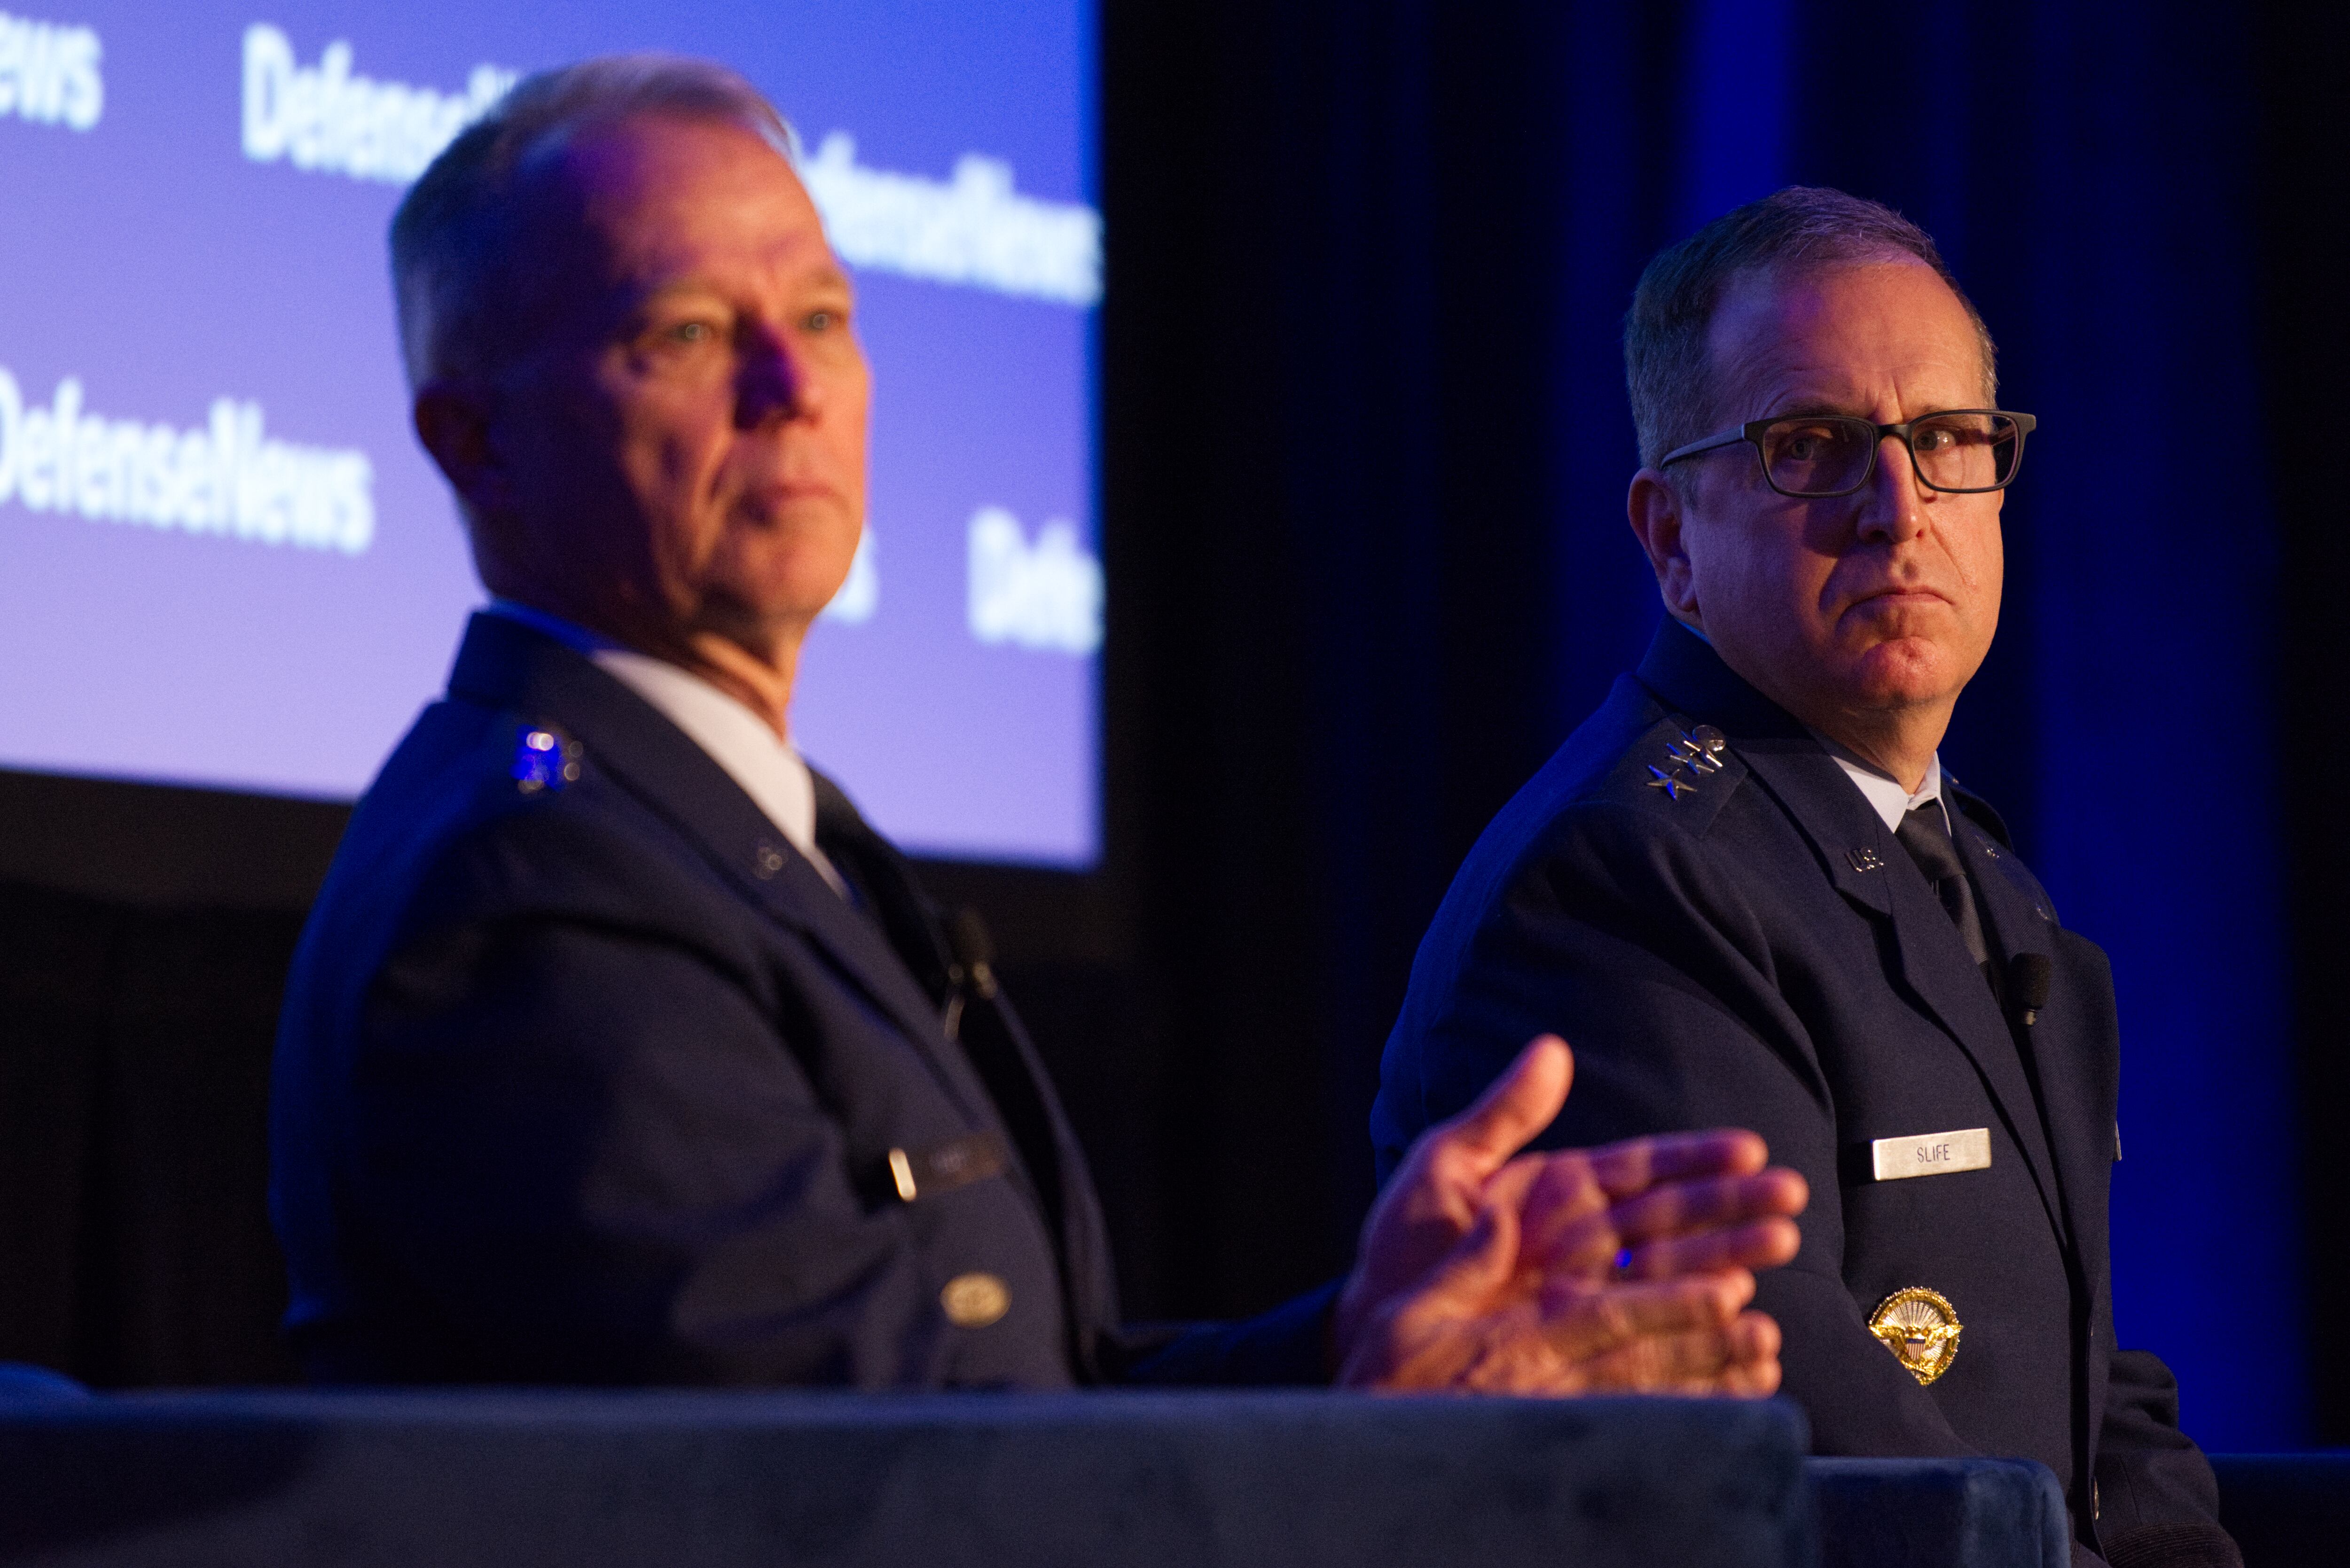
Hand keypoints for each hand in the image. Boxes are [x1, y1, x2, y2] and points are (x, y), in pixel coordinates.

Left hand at [1333, 1034, 1806, 1394]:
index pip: (1640, 1171)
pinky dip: (1704, 1351)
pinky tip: (1749, 1347)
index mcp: (1557, 1197)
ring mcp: (1588, 1302)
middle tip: (1788, 1203)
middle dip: (1731, 1211)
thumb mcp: (1442, 1169)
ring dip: (1727, 1269)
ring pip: (1672, 1282)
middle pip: (1671, 1225)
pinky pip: (1654, 1353)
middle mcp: (1583, 1248)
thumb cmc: (1401, 1255)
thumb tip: (1552, 1047)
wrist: (1369, 1336)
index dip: (1694, 1159)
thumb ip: (1503, 1114)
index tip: (1748, 1148)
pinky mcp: (1584, 1356)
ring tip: (1777, 1258)